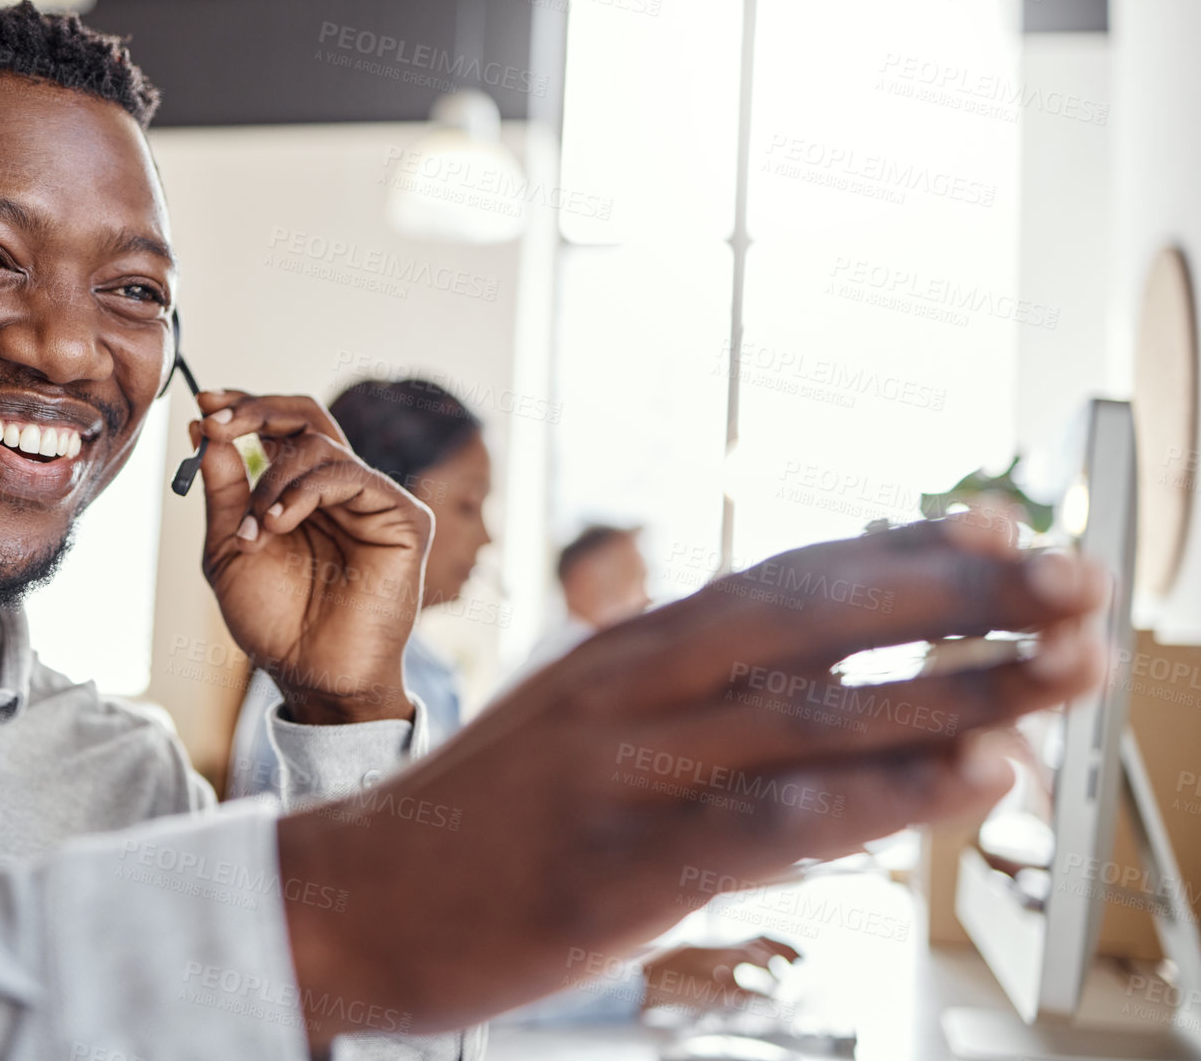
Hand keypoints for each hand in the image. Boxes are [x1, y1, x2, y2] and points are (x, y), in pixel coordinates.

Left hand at [189, 390, 428, 724]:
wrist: (310, 674)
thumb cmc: (274, 621)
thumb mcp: (228, 547)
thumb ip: (224, 489)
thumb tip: (203, 427)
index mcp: (300, 492)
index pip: (279, 427)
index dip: (244, 408)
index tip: (204, 405)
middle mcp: (340, 489)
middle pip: (306, 416)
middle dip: (256, 411)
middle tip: (216, 423)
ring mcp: (373, 500)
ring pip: (321, 445)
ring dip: (273, 480)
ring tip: (255, 528)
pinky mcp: (403, 517)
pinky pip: (352, 475)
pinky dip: (305, 491)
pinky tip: (278, 523)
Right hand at [278, 517, 1107, 1045]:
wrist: (348, 896)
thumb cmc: (480, 818)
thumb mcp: (576, 722)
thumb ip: (678, 690)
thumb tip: (808, 682)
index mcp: (624, 647)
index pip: (786, 576)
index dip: (903, 550)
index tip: (1006, 532)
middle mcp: (631, 685)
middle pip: (815, 617)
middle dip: (956, 596)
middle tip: (1080, 580)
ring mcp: (625, 770)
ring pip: (814, 712)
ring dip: (955, 688)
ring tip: (1069, 672)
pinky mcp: (620, 864)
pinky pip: (770, 821)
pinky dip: (880, 797)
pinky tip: (971, 779)